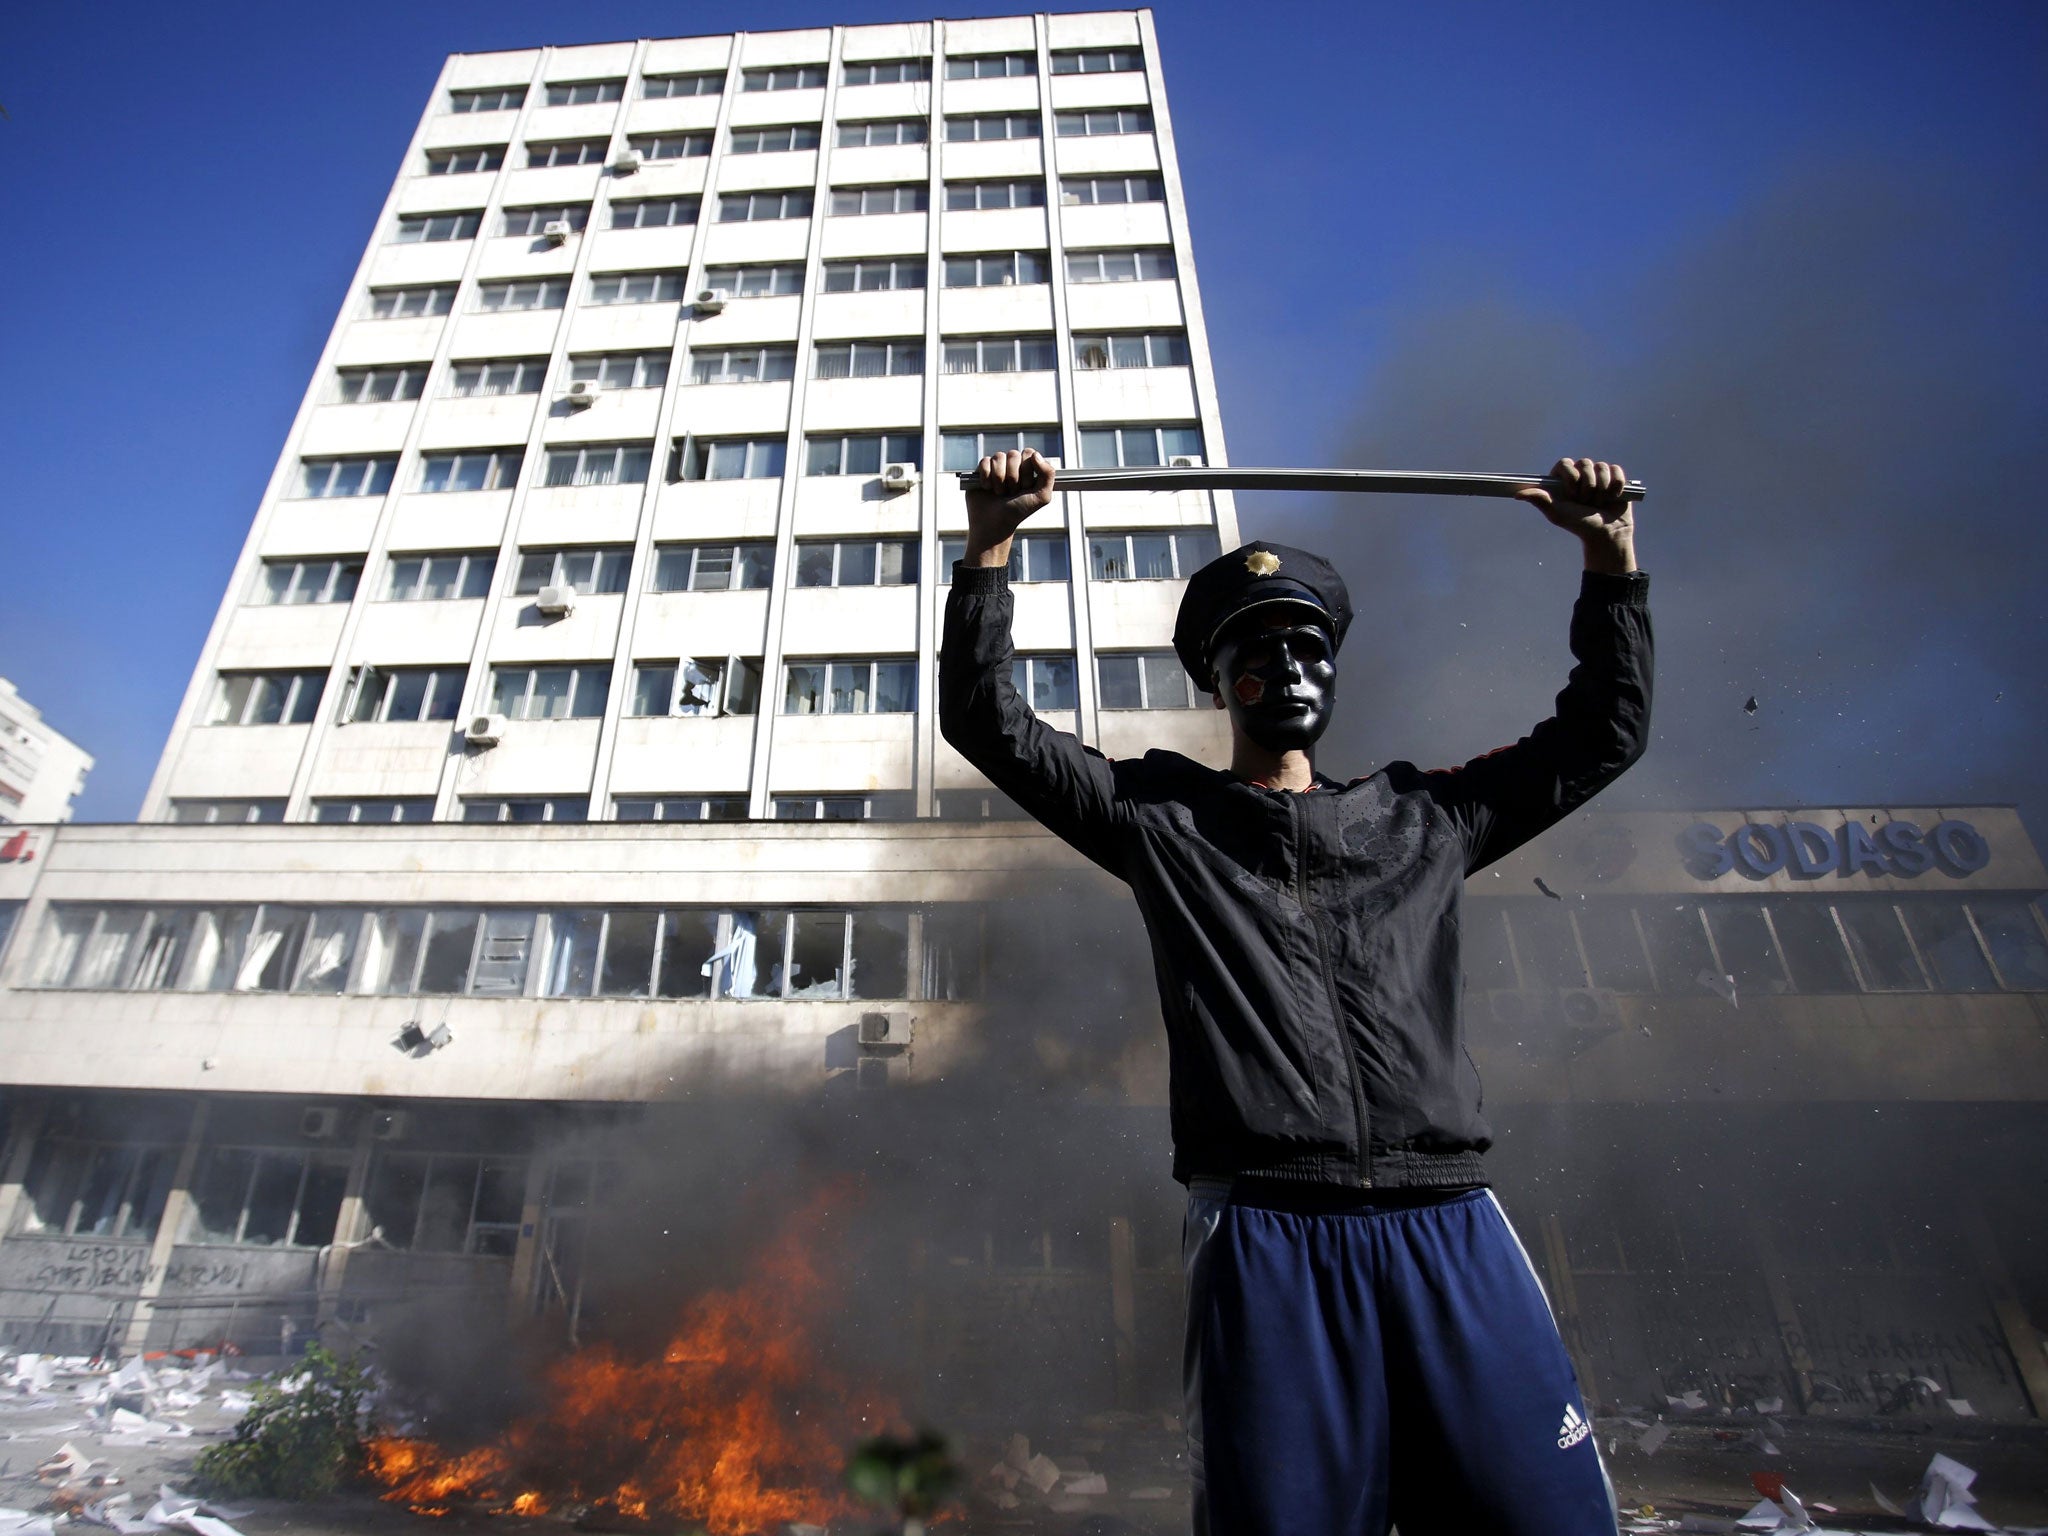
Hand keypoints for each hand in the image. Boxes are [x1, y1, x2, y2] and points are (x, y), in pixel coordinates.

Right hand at [962, 450, 1056, 567]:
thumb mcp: (1042, 496)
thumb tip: (1035, 454)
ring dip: (999, 479)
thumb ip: (1048, 474)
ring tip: (1000, 493)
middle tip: (1012, 492)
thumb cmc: (1018, 511)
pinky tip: (987, 488)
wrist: (995, 524)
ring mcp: (997, 467)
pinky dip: (986, 477)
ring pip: (998, 457)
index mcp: (1028, 469)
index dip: (1027, 470)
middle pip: (1013, 454)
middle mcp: (1013, 466)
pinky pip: (984, 462)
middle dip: (1013, 476)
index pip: (1029, 453)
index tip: (1025, 487)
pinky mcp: (981, 471)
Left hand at [1515, 457, 1637, 574]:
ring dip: (1602, 489)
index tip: (1572, 493)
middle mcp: (1580, 474)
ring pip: (1602, 467)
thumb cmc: (1578, 524)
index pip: (1564, 463)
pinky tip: (1613, 497)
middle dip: (1587, 486)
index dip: (1570, 476)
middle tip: (1585, 502)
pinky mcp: (1615, 477)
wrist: (1606, 533)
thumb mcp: (1557, 514)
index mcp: (1563, 479)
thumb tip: (1518, 494)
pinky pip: (1616, 471)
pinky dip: (1616, 486)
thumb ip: (1539, 500)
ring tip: (1599, 502)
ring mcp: (1598, 474)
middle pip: (1585, 463)